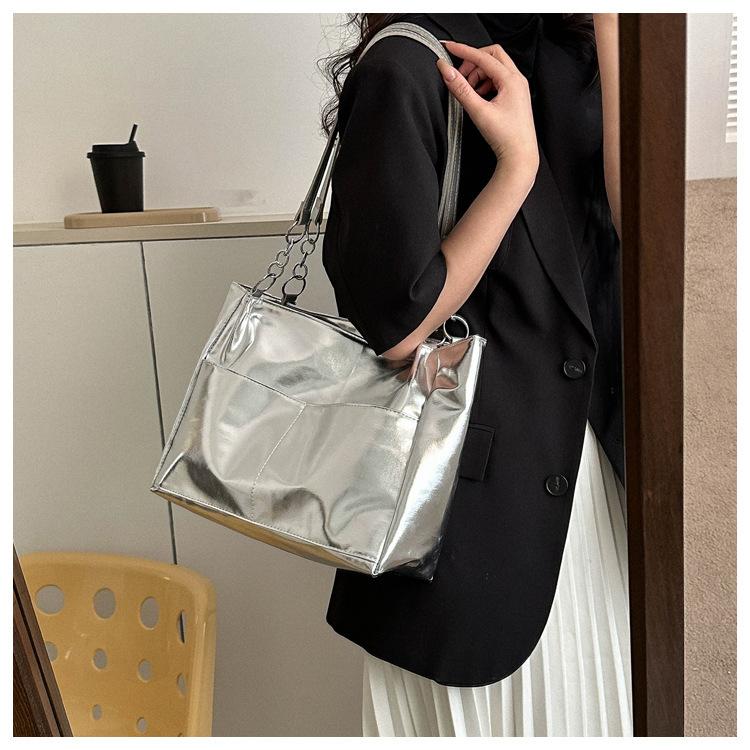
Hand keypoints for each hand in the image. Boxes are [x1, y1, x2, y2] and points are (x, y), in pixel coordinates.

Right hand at [436, 40, 538, 178]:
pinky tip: (479, 98)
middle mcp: (517, 80)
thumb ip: (461, 89)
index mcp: (511, 80)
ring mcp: (518, 87)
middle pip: (492, 56)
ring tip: (470, 93)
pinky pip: (498, 80)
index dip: (463, 51)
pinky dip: (485, 84)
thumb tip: (447, 71)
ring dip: (478, 75)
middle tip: (460, 76)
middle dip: (473, 63)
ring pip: (495, 68)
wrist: (519, 156)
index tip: (448, 47)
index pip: (483, 56)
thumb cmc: (505, 137)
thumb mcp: (478, 111)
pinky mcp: (515, 96)